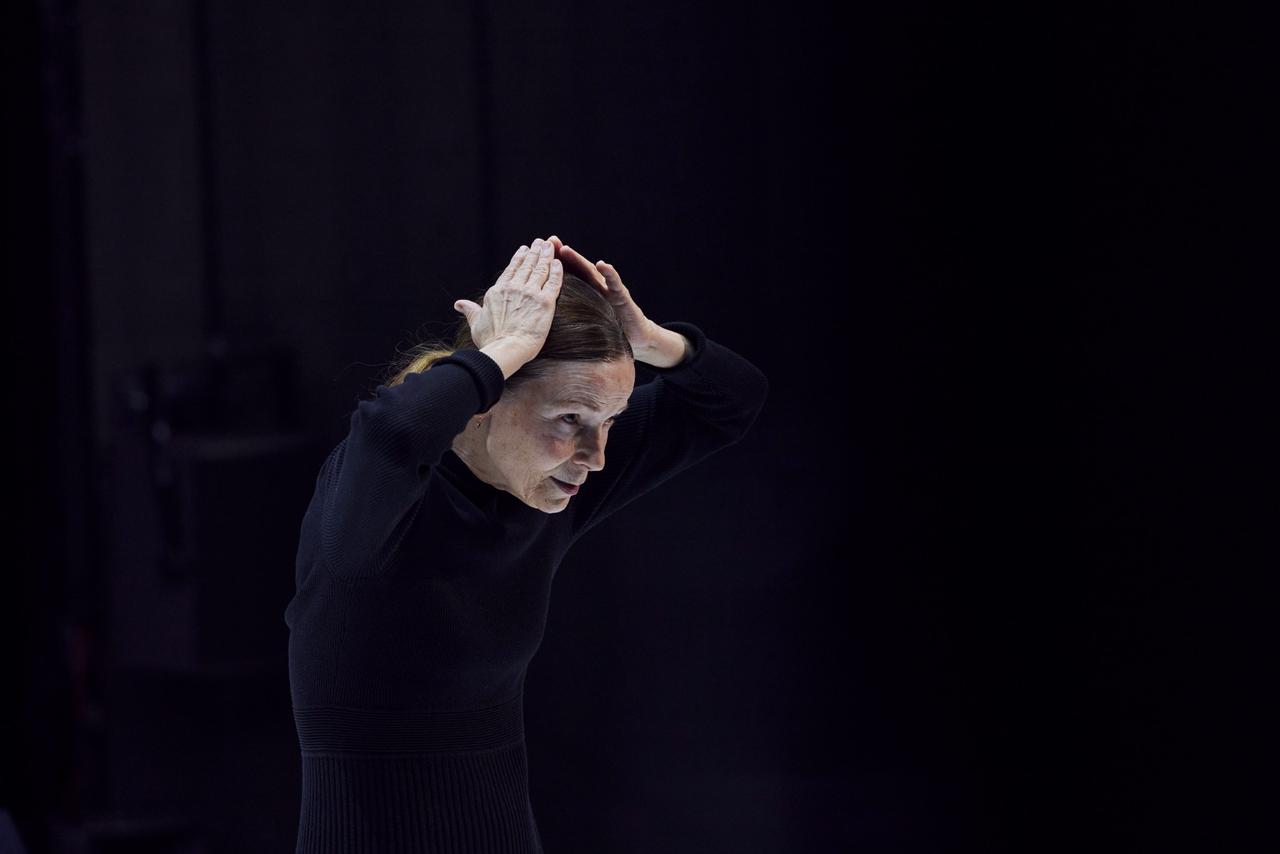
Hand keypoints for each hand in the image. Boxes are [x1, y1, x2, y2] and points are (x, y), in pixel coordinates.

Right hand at [454, 237, 562, 359]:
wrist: (505, 350)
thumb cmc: (490, 341)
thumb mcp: (476, 323)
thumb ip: (470, 310)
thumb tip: (459, 304)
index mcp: (497, 291)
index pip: (511, 270)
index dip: (519, 258)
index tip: (524, 249)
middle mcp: (514, 288)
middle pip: (527, 265)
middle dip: (534, 252)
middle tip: (541, 242)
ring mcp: (530, 293)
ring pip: (540, 269)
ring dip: (546, 255)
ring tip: (550, 246)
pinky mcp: (546, 302)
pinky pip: (553, 281)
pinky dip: (557, 270)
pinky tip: (559, 262)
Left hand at [547, 235, 659, 355]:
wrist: (635, 337)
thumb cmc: (609, 327)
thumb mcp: (586, 320)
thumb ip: (572, 312)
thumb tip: (546, 313)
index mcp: (586, 292)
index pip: (567, 276)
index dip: (553, 264)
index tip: (535, 253)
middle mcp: (596, 287)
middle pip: (577, 268)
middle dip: (563, 255)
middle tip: (549, 242)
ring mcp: (609, 290)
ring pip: (592, 272)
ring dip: (579, 260)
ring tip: (566, 250)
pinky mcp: (623, 297)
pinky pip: (615, 284)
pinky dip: (609, 274)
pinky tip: (603, 266)